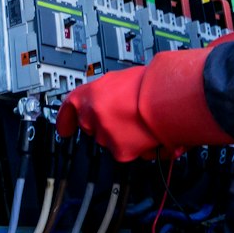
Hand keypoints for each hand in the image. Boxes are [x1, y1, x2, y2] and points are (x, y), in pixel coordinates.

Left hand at [56, 45, 233, 159]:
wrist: (169, 99)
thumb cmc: (153, 84)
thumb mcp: (121, 80)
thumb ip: (106, 93)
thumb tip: (106, 100)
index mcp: (91, 93)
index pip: (68, 108)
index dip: (64, 120)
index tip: (64, 129)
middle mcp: (93, 114)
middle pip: (90, 126)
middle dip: (104, 125)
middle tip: (124, 117)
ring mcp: (105, 134)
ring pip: (109, 140)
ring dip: (122, 135)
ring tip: (141, 123)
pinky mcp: (120, 151)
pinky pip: (126, 152)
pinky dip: (137, 147)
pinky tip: (148, 135)